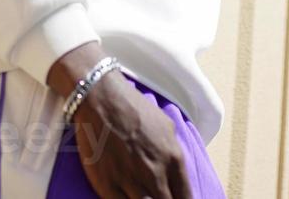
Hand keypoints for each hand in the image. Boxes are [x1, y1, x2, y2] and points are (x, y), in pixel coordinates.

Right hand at [47, 43, 192, 198]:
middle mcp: (155, 174)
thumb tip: (178, 174)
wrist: (102, 99)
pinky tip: (127, 197)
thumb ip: (174, 153)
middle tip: (159, 198)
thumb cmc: (134, 109)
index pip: (186, 197)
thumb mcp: (167, 127)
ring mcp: (131, 182)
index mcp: (174, 159)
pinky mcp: (107, 186)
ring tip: (143, 195)